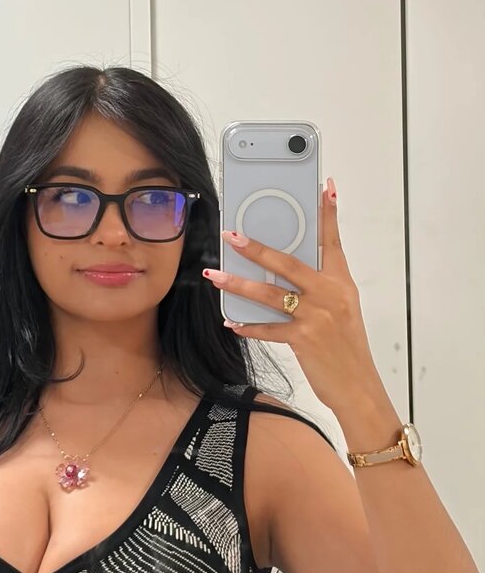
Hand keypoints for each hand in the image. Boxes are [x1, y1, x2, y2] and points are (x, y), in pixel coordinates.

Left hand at [203, 177, 381, 412]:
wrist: (358, 385)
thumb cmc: (347, 347)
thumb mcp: (341, 310)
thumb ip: (319, 289)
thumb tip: (285, 276)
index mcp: (341, 283)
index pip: (333, 242)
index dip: (328, 214)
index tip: (324, 187)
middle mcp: (330, 294)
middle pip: (288, 263)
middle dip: (256, 248)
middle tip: (232, 235)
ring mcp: (316, 316)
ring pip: (270, 294)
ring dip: (238, 284)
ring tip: (215, 276)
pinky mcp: (303, 339)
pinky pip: (267, 329)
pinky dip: (247, 326)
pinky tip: (231, 321)